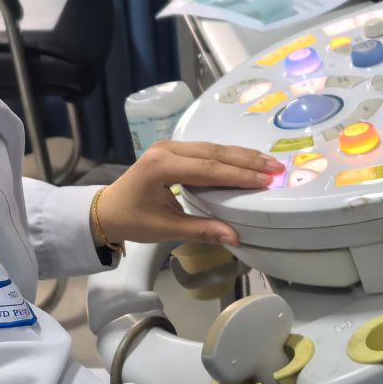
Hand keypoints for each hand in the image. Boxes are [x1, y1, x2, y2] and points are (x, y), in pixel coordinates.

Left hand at [94, 141, 281, 246]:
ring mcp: (169, 146)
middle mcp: (166, 150)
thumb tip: (235, 237)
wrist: (106, 211)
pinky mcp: (172, 150)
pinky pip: (205, 150)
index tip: (265, 180)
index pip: (208, 169)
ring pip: (212, 148)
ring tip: (268, 162)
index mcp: (161, 166)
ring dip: (241, 155)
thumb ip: (201, 230)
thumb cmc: (132, 220)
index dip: (239, 174)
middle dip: (247, 160)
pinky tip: (246, 159)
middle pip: (214, 153)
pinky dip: (228, 156)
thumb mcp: (165, 229)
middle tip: (276, 167)